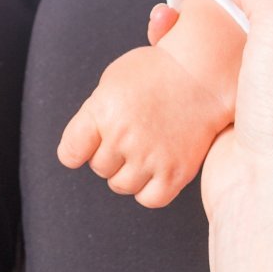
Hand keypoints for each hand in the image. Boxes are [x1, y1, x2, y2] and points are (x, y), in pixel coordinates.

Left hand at [57, 44, 231, 207]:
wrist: (202, 74)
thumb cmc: (155, 72)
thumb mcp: (112, 81)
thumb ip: (93, 114)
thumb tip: (81, 147)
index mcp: (103, 112)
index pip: (71, 152)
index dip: (76, 151)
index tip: (84, 147)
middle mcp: (124, 137)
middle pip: (99, 168)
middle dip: (109, 154)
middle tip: (129, 135)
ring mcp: (151, 157)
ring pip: (121, 185)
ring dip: (127, 173)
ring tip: (142, 150)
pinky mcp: (176, 172)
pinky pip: (149, 199)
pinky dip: (148, 189)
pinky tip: (154, 169)